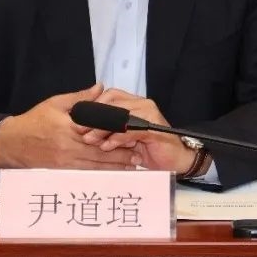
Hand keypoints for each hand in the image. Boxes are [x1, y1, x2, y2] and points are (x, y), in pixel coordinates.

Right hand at [0, 84, 135, 169]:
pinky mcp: (63, 172)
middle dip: (121, 153)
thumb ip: (80, 97)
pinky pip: (87, 174)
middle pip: (100, 152)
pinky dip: (103, 174)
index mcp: (68, 128)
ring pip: (96, 166)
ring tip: (134, 165)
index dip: (116, 133)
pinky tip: (115, 174)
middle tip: (140, 152)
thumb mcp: (55, 103)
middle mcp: (68, 147)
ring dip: (116, 166)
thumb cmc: (34, 121)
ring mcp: (66, 162)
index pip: (97, 130)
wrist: (12, 143)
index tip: (132, 132)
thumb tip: (100, 88)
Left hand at [82, 89, 196, 173]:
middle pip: (113, 103)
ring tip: (91, 140)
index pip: (110, 95)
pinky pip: (130, 129)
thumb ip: (110, 129)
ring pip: (119, 115)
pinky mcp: (153, 128)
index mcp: (135, 103)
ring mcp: (149, 114)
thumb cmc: (151, 150)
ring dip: (102, 128)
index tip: (78, 119)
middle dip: (94, 117)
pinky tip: (107, 146)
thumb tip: (85, 128)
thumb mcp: (125, 138)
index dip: (93, 105)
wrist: (177, 161)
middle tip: (80, 131)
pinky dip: (116, 137)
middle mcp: (142, 104)